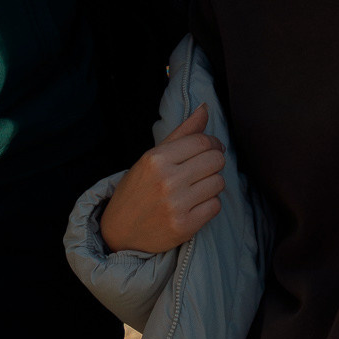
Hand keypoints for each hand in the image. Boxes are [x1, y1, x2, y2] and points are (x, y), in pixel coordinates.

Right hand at [99, 105, 224, 252]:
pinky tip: (194, 205)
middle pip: (215, 160)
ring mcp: (176, 205)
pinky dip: (209, 204)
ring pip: (218, 183)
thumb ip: (182, 132)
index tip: (211, 149)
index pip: (203, 141)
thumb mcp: (152, 157)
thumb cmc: (138, 190)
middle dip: (215, 162)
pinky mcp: (184, 226)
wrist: (119, 231)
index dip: (214, 144)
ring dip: (212, 184)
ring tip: (197, 188)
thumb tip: (205, 107)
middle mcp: (166, 180)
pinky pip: (215, 206)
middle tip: (204, 169)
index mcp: (156, 159)